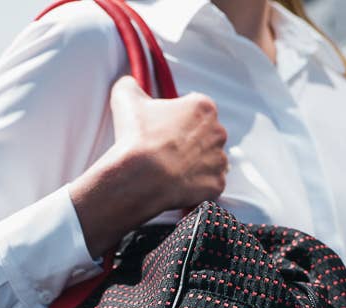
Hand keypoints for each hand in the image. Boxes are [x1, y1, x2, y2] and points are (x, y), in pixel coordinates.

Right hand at [108, 76, 228, 210]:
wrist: (140, 178)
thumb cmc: (137, 139)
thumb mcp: (125, 98)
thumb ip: (131, 85)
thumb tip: (130, 83)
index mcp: (203, 107)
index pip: (195, 109)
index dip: (178, 118)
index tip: (165, 127)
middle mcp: (218, 132)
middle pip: (206, 134)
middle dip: (189, 141)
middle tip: (166, 149)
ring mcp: (219, 160)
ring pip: (210, 159)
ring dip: (195, 163)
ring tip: (171, 169)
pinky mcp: (216, 184)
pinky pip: (210, 184)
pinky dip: (198, 185)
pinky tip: (179, 184)